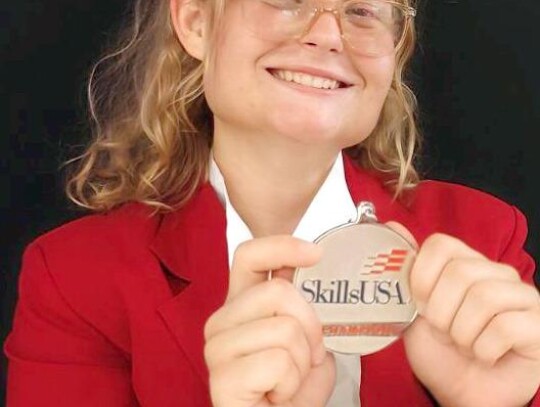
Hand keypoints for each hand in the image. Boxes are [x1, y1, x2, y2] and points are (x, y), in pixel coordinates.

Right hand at [204, 236, 335, 406]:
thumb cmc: (290, 390)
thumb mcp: (307, 342)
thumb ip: (304, 309)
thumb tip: (311, 274)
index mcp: (241, 305)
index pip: (249, 257)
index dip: (282, 246)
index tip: (315, 253)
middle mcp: (222, 321)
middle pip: (278, 292)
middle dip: (311, 327)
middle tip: (308, 356)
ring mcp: (217, 349)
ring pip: (285, 329)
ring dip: (303, 362)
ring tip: (290, 380)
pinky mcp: (222, 380)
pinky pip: (278, 362)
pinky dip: (292, 383)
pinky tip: (277, 395)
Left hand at [391, 224, 539, 406]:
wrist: (462, 390)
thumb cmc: (440, 349)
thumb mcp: (411, 309)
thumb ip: (404, 270)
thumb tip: (393, 226)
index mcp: (464, 263)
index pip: (440, 244)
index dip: (422, 277)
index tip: (420, 303)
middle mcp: (496, 272)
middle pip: (460, 272)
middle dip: (440, 312)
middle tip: (443, 331)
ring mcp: (522, 296)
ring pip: (483, 297)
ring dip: (461, 332)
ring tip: (463, 343)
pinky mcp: (537, 324)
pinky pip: (505, 327)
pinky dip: (483, 349)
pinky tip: (484, 355)